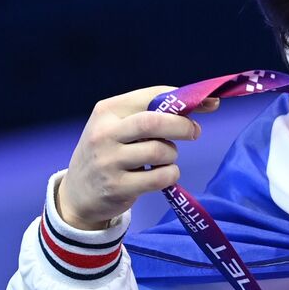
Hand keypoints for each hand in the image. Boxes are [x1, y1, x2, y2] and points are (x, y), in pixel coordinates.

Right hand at [57, 87, 216, 229]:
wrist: (78, 192)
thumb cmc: (112, 152)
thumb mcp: (121, 126)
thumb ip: (156, 113)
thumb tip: (208, 103)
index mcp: (107, 111)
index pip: (151, 96)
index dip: (183, 100)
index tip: (209, 104)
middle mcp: (104, 133)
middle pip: (154, 122)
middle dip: (182, 126)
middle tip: (194, 132)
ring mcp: (108, 161)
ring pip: (160, 151)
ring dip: (173, 155)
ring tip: (165, 158)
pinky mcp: (117, 187)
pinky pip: (160, 178)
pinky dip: (170, 175)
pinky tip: (164, 175)